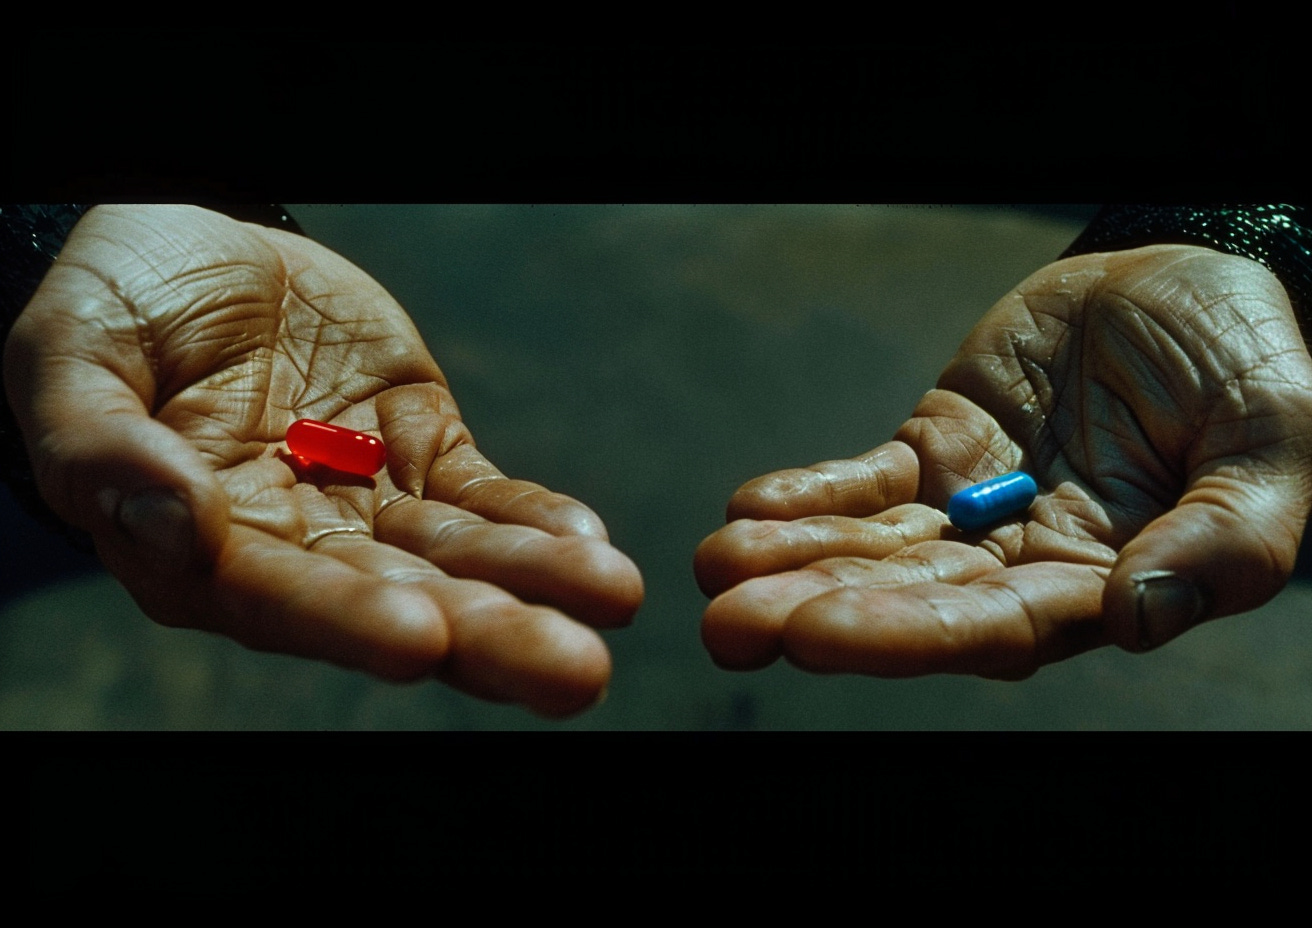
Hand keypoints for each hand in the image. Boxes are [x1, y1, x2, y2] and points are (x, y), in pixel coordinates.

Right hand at [4, 205, 641, 715]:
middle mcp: (298, 544)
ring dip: (536, 584)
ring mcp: (369, 498)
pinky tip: (588, 544)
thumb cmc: (111, 309)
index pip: (278, 598)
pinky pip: (486, 494)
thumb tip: (175, 524)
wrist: (188, 245)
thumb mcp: (70, 361)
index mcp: (201, 550)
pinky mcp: (423, 447)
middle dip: (485, 635)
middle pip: (397, 599)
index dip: (345, 617)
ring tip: (612, 599)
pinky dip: (535, 521)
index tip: (419, 639)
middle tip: (573, 672)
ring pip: (460, 555)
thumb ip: (102, 450)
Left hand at [696, 245, 1311, 678]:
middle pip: (912, 598)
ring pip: (874, 544)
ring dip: (792, 559)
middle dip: (820, 609)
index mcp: (1101, 585)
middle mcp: (1023, 561)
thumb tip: (1137, 617)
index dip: (908, 632)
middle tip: (728, 628)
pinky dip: (811, 495)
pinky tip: (749, 511)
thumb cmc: (1255, 372)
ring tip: (714, 568)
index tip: (819, 634)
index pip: (997, 627)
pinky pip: (867, 480)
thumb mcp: (1273, 450)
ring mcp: (972, 505)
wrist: (1200, 283)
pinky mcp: (938, 447)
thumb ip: (1222, 542)